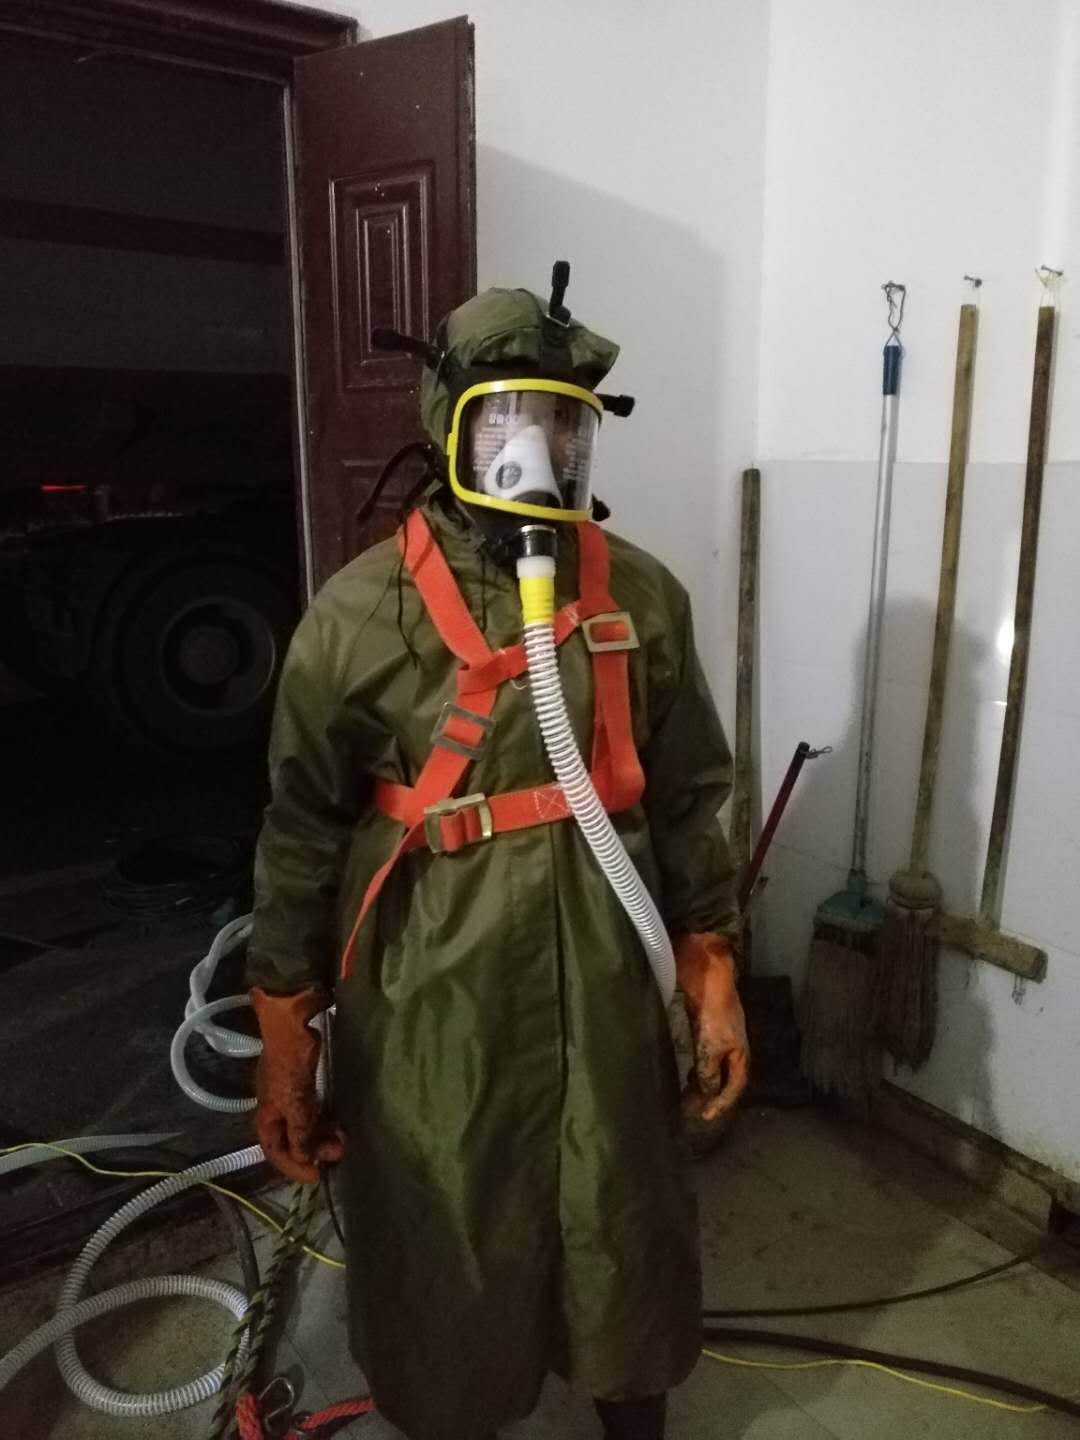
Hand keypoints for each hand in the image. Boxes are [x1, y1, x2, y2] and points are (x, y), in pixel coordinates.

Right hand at [251, 986, 344, 1184]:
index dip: (295, 1167)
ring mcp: (288, 1095)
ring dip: (321, 1135)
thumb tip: (307, 1159)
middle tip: (338, 1152)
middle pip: (291, 1140)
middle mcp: (275, 1108)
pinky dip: (323, 1119)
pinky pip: (312, 1110)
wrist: (289, 1023)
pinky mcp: (303, 1082)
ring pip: (304, 1126)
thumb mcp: (295, 1103)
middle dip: (313, 1150)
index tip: (317, 1177)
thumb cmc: (289, 1064)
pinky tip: (337, 1122)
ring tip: (342, 1139)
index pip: (276, 1152)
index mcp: (266, 1116)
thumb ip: (300, 1133)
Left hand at [674, 932, 749, 1122]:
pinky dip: (694, 1067)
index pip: (735, 1086)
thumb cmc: (713, 1007)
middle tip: (689, 1109)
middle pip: (723, 1079)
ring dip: (699, 1083)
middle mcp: (731, 1047)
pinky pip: (701, 1055)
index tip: (705, 1117)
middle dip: (708, 1096)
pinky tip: (683, 1071)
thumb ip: (709, 1070)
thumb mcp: (711, 1043)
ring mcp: (718, 1036)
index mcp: (740, 1052)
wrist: (706, 970)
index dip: (722, 1103)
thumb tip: (706, 1092)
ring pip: (711, 1068)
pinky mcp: (703, 1026)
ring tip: (683, 1096)